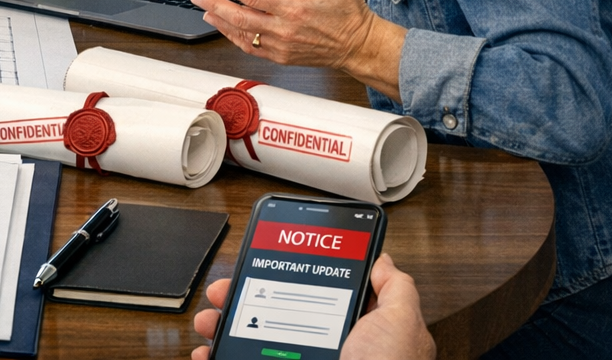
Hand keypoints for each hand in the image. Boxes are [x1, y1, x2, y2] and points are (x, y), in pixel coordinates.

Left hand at [189, 0, 404, 98]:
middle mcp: (284, 28)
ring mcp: (280, 45)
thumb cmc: (349, 13)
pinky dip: (235, 38)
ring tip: (206, 10)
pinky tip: (226, 29)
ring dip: (220, 22)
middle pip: (240, 17)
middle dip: (215, 4)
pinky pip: (251, 48)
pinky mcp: (281, 56)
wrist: (359, 46)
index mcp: (295, 8)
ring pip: (242, 35)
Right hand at [191, 254, 433, 359]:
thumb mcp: (401, 323)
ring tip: (210, 320)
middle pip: (274, 315)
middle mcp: (325, 349)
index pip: (314, 296)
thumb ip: (396, 289)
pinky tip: (210, 352)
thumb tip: (383, 261)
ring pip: (252, 339)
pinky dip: (220, 356)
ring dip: (224, 325)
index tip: (264, 264)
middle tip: (225, 289)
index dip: (287, 277)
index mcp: (353, 332)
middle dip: (243, 297)